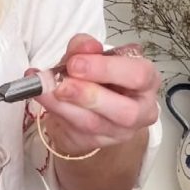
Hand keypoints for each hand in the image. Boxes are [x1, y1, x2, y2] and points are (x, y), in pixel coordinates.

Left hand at [31, 34, 159, 157]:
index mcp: (147, 80)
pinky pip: (75, 130)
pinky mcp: (97, 143)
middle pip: (124, 110)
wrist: (87, 106)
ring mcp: (120, 132)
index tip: (76, 62)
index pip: (138, 75)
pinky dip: (55, 111)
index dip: (107, 69)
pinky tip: (42, 96)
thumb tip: (83, 46)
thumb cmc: (97, 77)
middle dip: (89, 95)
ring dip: (65, 105)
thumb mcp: (90, 56)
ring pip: (94, 123)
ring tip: (44, 88)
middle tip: (62, 83)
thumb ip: (86, 48)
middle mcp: (141, 110)